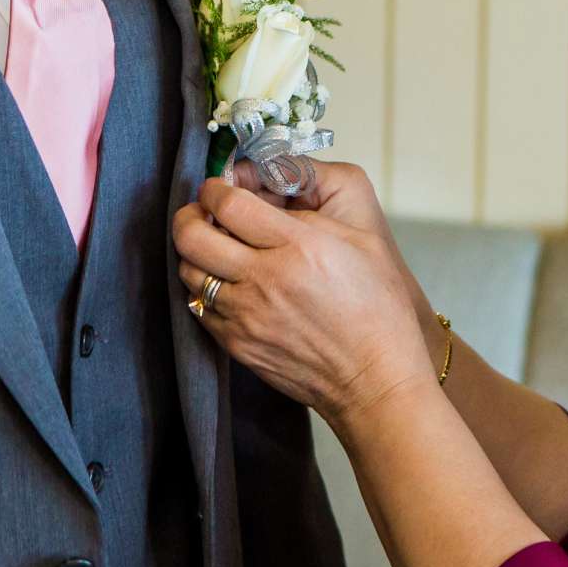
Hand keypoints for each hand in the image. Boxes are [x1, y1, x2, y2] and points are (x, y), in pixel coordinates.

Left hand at [173, 161, 435, 428]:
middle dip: (190, 215)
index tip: (218, 188)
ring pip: (188, 271)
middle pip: (192, 235)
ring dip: (194, 253)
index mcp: (299, 246)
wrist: (375, 378)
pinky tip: (224, 284)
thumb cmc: (378, 309)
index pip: (229, 203)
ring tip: (212, 247)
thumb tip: (264, 200)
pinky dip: (204, 289)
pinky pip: (199, 308)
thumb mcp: (362, 241)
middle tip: (202, 212)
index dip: (215, 188)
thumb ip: (310, 214)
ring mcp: (246, 315)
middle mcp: (265, 279)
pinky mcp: (237, 344)